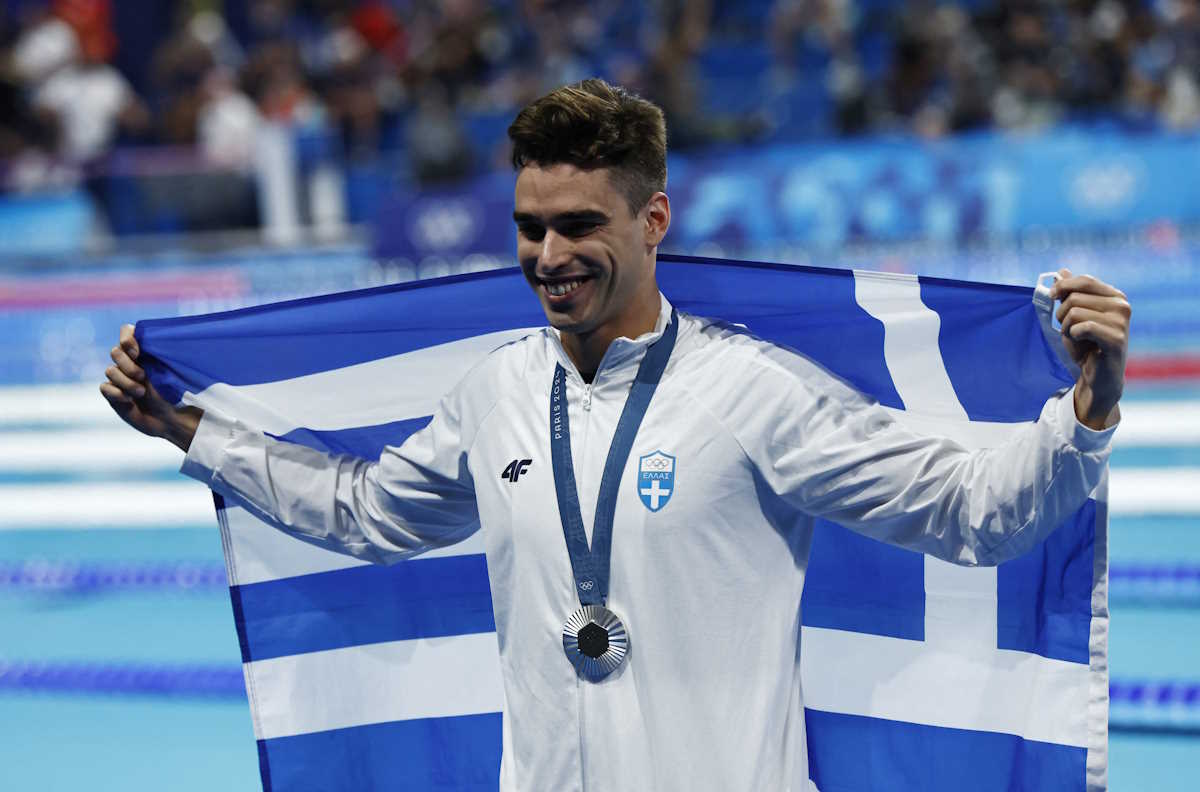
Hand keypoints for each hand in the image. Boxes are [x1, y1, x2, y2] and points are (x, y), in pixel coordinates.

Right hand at [100, 324, 202, 450]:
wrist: (171, 418)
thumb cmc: (175, 394)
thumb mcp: (173, 371)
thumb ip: (164, 353)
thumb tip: (161, 337)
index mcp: (144, 351)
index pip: (127, 331)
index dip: (127, 338)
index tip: (136, 352)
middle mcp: (130, 362)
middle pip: (115, 352)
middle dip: (128, 365)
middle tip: (143, 376)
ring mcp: (120, 378)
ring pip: (110, 371)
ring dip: (126, 382)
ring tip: (141, 393)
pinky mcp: (113, 394)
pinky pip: (104, 387)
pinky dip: (116, 393)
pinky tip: (128, 401)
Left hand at [1050, 269, 1129, 429]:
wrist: (1097, 376)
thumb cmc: (1086, 346)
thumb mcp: (1072, 317)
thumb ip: (1069, 294)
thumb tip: (1061, 271)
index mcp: (1115, 296)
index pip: (1084, 280)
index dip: (1063, 286)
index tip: (1052, 296)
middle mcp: (1122, 305)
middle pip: (1075, 297)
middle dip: (1062, 315)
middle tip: (1069, 330)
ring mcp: (1121, 321)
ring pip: (1075, 312)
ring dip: (1067, 328)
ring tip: (1077, 339)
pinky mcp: (1116, 338)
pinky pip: (1082, 327)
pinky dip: (1074, 336)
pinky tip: (1082, 345)